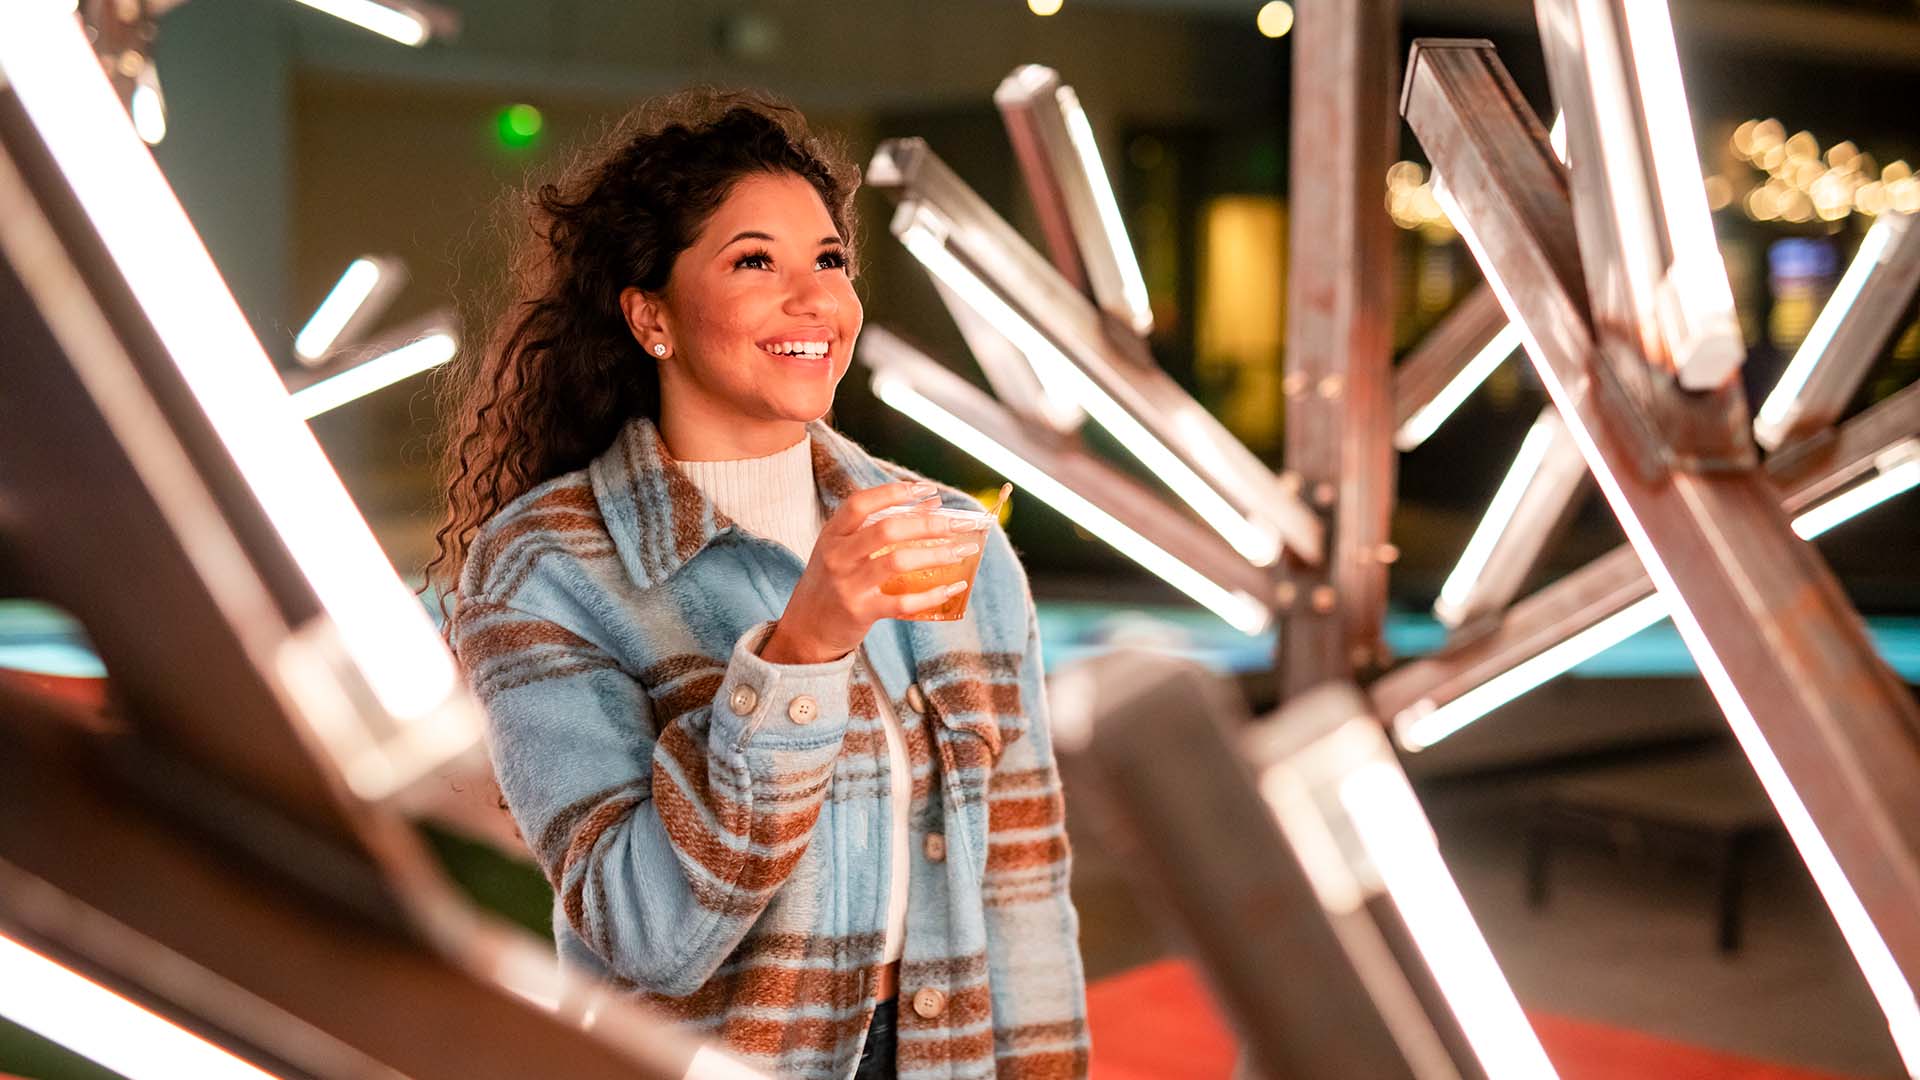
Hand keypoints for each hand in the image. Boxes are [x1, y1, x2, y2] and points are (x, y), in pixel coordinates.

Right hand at [758, 481, 989, 663]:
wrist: (805, 630)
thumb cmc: (831, 583)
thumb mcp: (844, 550)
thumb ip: (879, 527)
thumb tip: (931, 505)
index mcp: (832, 535)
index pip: (861, 504)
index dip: (894, 492)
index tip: (927, 489)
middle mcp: (838, 556)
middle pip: (886, 530)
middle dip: (927, 524)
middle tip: (956, 523)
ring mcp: (848, 585)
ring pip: (897, 562)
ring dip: (935, 554)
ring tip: (961, 551)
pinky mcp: (861, 612)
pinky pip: (903, 602)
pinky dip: (933, 594)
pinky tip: (954, 587)